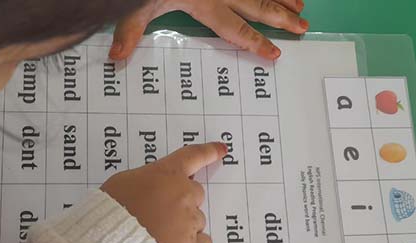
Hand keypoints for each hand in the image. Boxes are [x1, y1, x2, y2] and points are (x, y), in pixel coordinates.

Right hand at [101, 142, 226, 242]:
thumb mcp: (122, 182)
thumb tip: (155, 187)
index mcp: (167, 174)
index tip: (222, 150)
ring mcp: (190, 222)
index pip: (193, 156)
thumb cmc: (109, 212)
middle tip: (159, 213)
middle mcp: (184, 194)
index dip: (209, 152)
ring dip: (182, 226)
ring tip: (156, 235)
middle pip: (195, 194)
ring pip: (196, 221)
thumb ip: (146, 179)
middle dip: (181, 201)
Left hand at [109, 0, 308, 60]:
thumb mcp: (137, 2)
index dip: (255, 42)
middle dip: (281, 18)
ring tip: (301, 6)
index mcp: (203, 1)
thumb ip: (129, 28)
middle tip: (304, 27)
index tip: (275, 53)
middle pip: (258, 4)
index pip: (235, 27)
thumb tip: (116, 58)